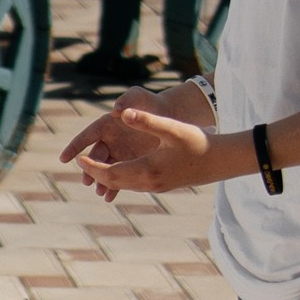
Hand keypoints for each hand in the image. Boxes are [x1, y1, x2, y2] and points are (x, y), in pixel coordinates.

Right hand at [57, 88, 163, 201]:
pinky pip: (121, 175)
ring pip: (107, 169)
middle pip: (95, 156)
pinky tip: (111, 197)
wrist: (169, 115)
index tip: (64, 159)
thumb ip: (127, 99)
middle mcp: (110, 140)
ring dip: (102, 181)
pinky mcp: (132, 161)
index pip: (86, 137)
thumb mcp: (138, 96)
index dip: (74, 147)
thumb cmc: (149, 102)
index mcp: (105, 125)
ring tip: (100, 192)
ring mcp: (120, 152)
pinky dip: (115, 186)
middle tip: (87, 181)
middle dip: (90, 169)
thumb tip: (116, 109)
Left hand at [69, 108, 246, 197]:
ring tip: (92, 170)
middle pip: (115, 182)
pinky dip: (122, 181)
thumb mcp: (170, 128)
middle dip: (96, 174)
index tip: (78, 159)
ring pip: (126, 186)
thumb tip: (119, 112)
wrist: (221, 161)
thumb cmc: (197, 141)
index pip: (111, 173)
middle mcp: (150, 182)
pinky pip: (136, 186)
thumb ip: (144, 120)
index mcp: (148, 169)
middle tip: (80, 164)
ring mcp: (158, 187)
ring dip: (108, 179)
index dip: (93, 167)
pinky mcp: (164, 185)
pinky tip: (119, 173)